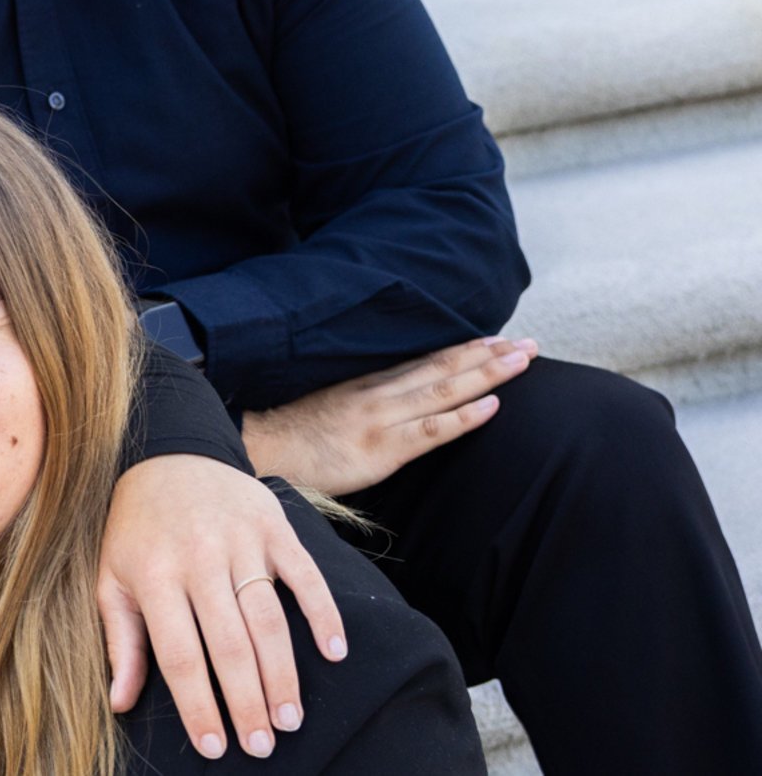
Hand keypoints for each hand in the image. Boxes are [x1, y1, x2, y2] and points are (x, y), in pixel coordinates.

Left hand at [99, 454, 345, 760]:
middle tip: (262, 745)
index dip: (198, 705)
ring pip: (269, 619)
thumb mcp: (113, 578)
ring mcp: (241, 541)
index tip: (213, 747)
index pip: (180, 654)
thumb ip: (121, 641)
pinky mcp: (275, 526)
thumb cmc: (136, 530)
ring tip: (289, 717)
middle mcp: (199, 558)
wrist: (169, 454)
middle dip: (247, 702)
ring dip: (283, 673)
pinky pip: (306, 576)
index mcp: (154, 576)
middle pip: (230, 644)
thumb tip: (119, 702)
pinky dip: (324, 615)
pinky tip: (335, 654)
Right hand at [242, 336, 535, 495]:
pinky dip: (463, 416)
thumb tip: (394, 407)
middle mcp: (380, 394)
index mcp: (369, 385)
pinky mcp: (380, 449)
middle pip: (443, 369)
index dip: (466, 349)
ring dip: (487, 375)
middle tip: (528, 343)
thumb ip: (364, 404)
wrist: (260, 449)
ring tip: (521, 361)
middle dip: (489, 355)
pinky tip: (492, 407)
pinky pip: (429, 430)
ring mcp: (381, 419)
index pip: (427, 362)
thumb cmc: (293, 435)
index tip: (499, 338)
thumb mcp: (332, 408)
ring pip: (443, 391)